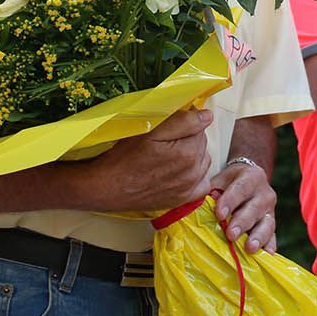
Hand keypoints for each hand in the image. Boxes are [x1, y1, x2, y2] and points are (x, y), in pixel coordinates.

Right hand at [82, 108, 213, 211]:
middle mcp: (193, 172)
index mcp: (187, 152)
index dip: (185, 121)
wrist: (108, 186)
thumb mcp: (150, 131)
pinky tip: (181, 170)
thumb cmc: (125, 156)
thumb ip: (182, 121)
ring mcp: (189, 188)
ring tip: (170, 154)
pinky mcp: (183, 199)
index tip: (169, 125)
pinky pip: (203, 183)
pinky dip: (196, 174)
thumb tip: (207, 116)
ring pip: (203, 160)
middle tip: (165, 140)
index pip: (200, 125)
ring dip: (193, 154)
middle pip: (202, 143)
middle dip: (189, 137)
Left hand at [212, 157, 276, 252]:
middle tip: (231, 235)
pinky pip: (272, 236)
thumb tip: (206, 203)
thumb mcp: (221, 180)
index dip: (230, 201)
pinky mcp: (271, 224)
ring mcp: (270, 210)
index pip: (241, 188)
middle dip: (242, 223)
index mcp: (252, 177)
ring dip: (258, 237)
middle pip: (254, 209)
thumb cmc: (229, 182)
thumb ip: (213, 190)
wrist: (247, 181)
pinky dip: (270, 245)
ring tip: (249, 248)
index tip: (219, 214)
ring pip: (267, 224)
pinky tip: (267, 254)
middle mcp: (265, 193)